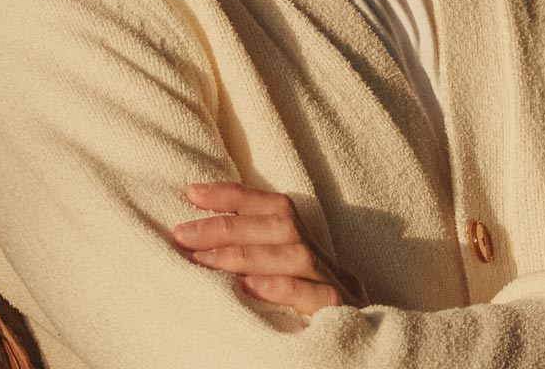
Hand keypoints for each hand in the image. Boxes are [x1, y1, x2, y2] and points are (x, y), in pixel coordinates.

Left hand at [172, 180, 368, 316]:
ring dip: (245, 254)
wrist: (361, 356)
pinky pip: (316, 295)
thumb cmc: (308, 318)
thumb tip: (201, 245)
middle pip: (282, 225)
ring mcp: (337, 285)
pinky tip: (249, 288)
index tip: (191, 193)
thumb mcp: (284, 283)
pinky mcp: (343, 313)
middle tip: (182, 234)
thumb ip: (259, 260)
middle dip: (227, 226)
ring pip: (296, 255)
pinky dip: (283, 287)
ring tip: (201, 260)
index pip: (274, 206)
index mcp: (310, 246)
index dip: (234, 195)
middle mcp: (325, 260)